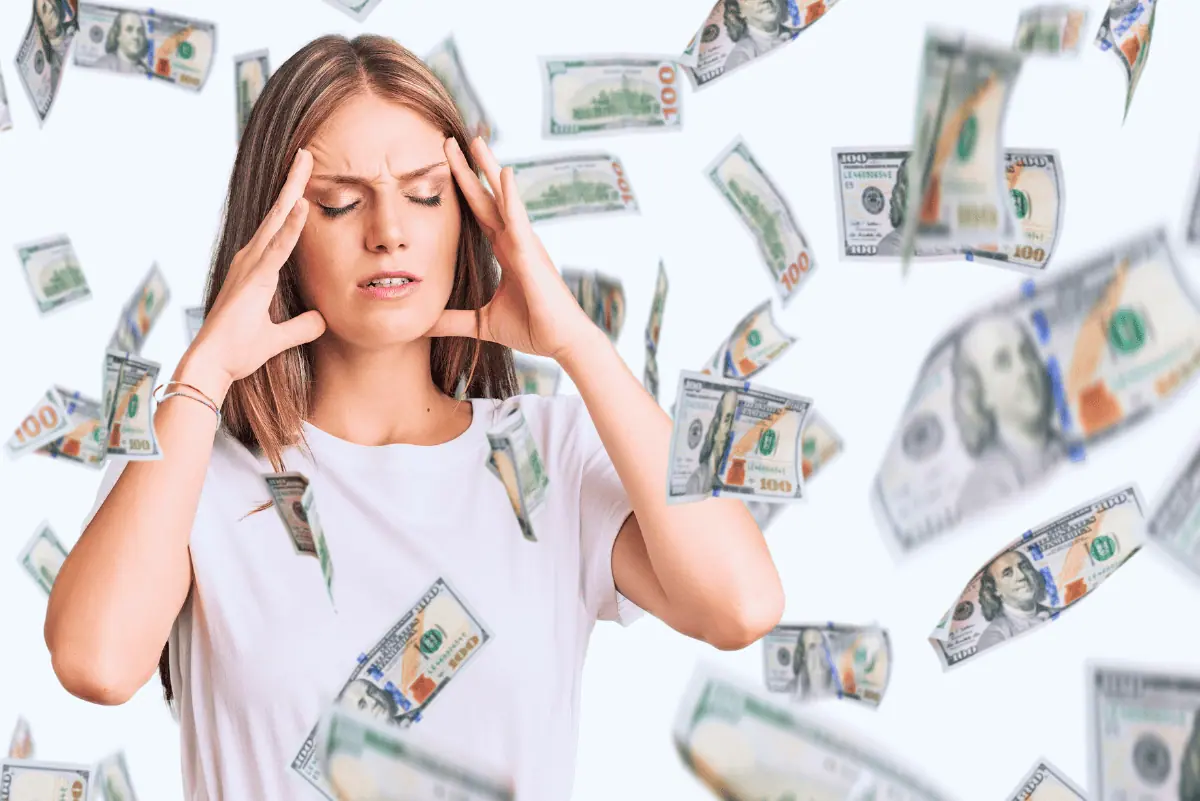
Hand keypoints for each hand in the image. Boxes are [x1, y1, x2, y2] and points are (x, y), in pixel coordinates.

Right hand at [185, 149, 326, 401]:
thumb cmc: (237, 351)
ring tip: (305, 163)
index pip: (280, 227)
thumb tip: (322, 320)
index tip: (305, 177)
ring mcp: (250, 266)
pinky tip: (302, 206)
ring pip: (276, 221)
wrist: (213, 366)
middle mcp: (251, 259)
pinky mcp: (253, 280)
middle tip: (306, 153)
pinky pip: (277, 248)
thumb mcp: (279, 338)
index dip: (293, 201)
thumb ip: (301, 327)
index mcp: (257, 268)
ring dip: (292, 191)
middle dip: (292, 182)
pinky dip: (290, 227)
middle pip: (277, 213)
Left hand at [429, 136, 597, 362]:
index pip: (478, 213)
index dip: (462, 189)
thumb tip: (424, 324)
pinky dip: (510, 197)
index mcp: (506, 251)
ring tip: (476, 141)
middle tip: (449, 141)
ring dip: (490, 169)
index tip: (444, 165)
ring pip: (504, 199)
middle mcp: (516, 240)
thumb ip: (453, 319)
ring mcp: (525, 244)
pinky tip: (504, 174)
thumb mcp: (481, 323)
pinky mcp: (532, 254)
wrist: (560, 342)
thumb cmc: (531, 328)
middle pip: (488, 197)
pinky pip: (519, 220)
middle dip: (469, 169)